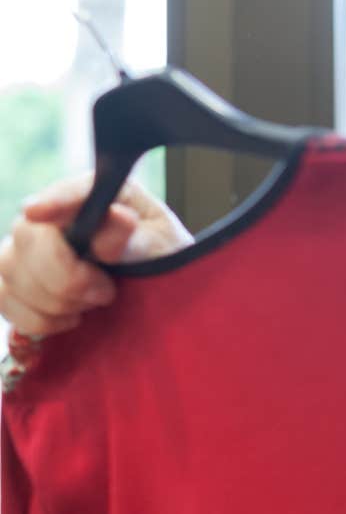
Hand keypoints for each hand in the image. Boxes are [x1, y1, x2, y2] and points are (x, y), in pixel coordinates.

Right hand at [0, 175, 190, 336]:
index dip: (48, 203)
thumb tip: (117, 215)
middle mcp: (51, 217)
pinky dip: (37, 318)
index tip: (36, 212)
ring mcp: (28, 249)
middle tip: (107, 292)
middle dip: (65, 278)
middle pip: (27, 238)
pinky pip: (5, 299)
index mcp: (91, 197)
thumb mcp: (161, 247)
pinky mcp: (19, 282)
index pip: (63, 195)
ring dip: (54, 300)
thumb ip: (132, 238)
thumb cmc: (163, 263)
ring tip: (94, 304)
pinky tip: (71, 318)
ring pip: (9, 270)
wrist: (161, 295)